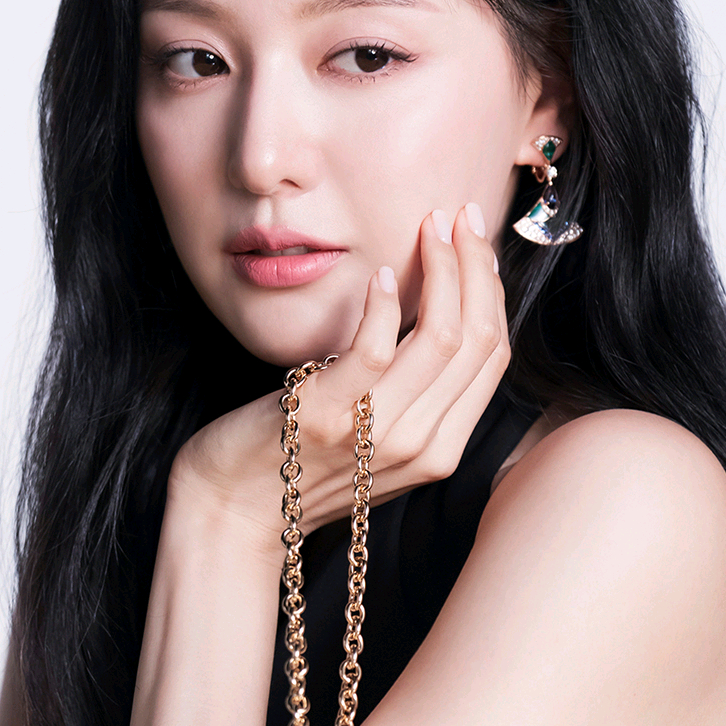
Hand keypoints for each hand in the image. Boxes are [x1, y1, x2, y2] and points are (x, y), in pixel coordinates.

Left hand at [170, 203, 508, 545]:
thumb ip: (414, 391)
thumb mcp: (376, 434)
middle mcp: (419, 446)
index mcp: (440, 449)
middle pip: (476, 340)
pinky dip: (383, 303)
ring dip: (441, 270)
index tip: (476, 242)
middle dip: (475, 266)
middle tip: (460, 216)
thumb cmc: (299, 460)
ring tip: (429, 227)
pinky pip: (374, 349)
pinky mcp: (325, 415)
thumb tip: (440, 311)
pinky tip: (379, 272)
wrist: (234, 509)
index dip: (491, 290)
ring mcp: (374, 434)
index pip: (491, 356)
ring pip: (440, 338)